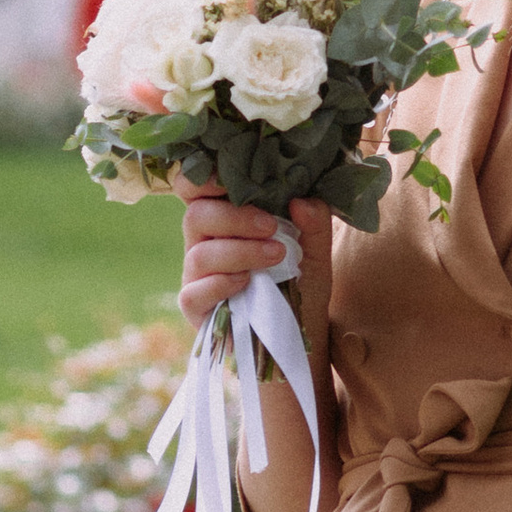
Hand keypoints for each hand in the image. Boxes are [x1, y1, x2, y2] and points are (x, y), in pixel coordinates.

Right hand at [173, 176, 331, 356]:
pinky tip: (246, 284)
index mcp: (224, 216)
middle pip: (196, 215)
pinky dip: (221, 285)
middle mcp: (204, 241)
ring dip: (240, 252)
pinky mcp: (195, 308)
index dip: (202, 177)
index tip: (227, 177)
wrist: (300, 334)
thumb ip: (314, 222)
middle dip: (235, 218)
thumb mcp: (316, 250)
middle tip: (271, 227)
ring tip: (276, 256)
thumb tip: (300, 200)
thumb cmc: (301, 281)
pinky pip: (194, 292)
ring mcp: (196, 275)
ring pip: (200, 254)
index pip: (195, 187)